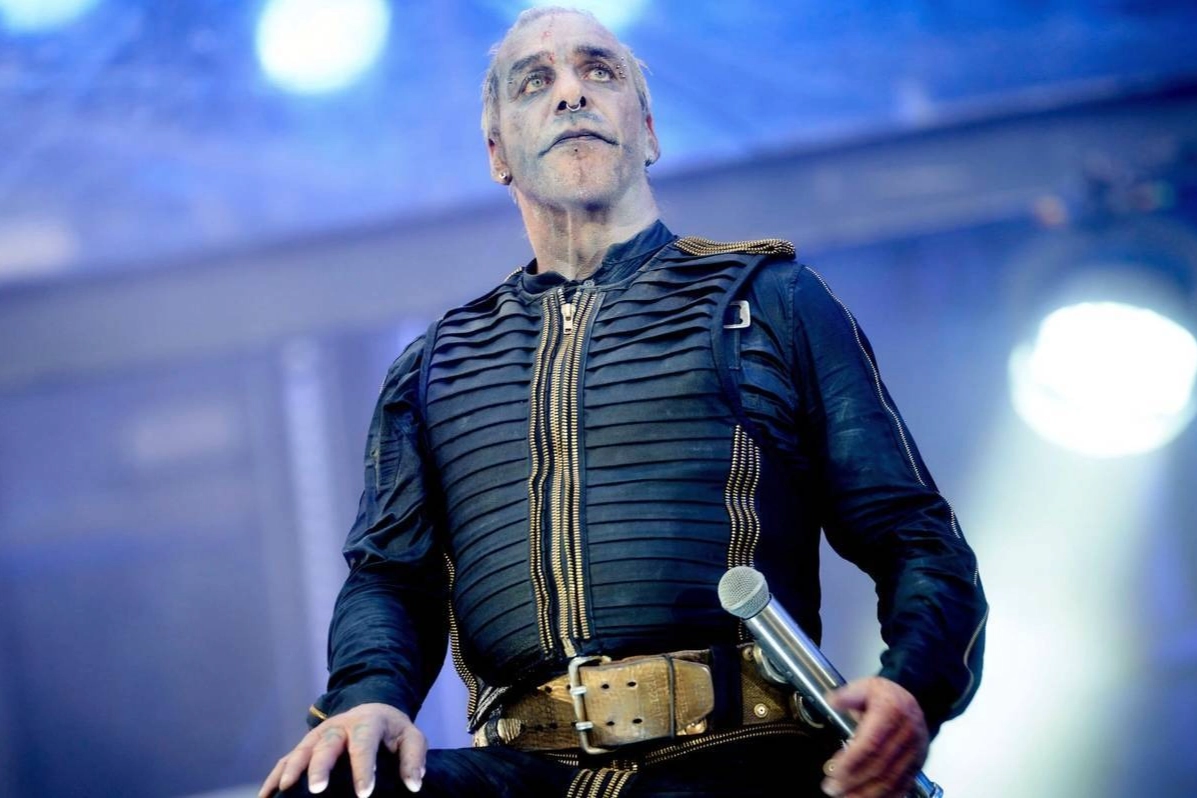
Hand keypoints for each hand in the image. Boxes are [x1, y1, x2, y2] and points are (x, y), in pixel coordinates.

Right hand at [259, 703, 426, 797]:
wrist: (371, 709)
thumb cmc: (391, 731)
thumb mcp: (411, 737)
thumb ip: (414, 758)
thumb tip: (414, 785)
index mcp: (368, 722)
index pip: (365, 743)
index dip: (364, 767)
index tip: (364, 793)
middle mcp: (339, 726)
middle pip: (327, 744)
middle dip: (320, 766)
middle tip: (317, 789)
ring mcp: (318, 735)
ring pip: (301, 749)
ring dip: (291, 769)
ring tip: (283, 790)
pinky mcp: (305, 745)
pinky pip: (286, 760)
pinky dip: (274, 776)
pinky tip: (265, 796)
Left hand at [820, 677, 927, 797]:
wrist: (915, 702)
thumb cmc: (887, 696)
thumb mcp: (866, 686)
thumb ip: (848, 695)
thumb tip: (832, 701)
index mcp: (892, 712)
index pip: (871, 743)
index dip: (851, 761)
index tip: (832, 771)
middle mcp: (906, 734)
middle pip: (879, 766)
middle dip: (853, 781)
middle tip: (831, 788)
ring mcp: (914, 752)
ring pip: (891, 780)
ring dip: (866, 794)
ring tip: (844, 797)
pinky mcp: (917, 765)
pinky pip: (902, 786)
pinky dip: (885, 797)